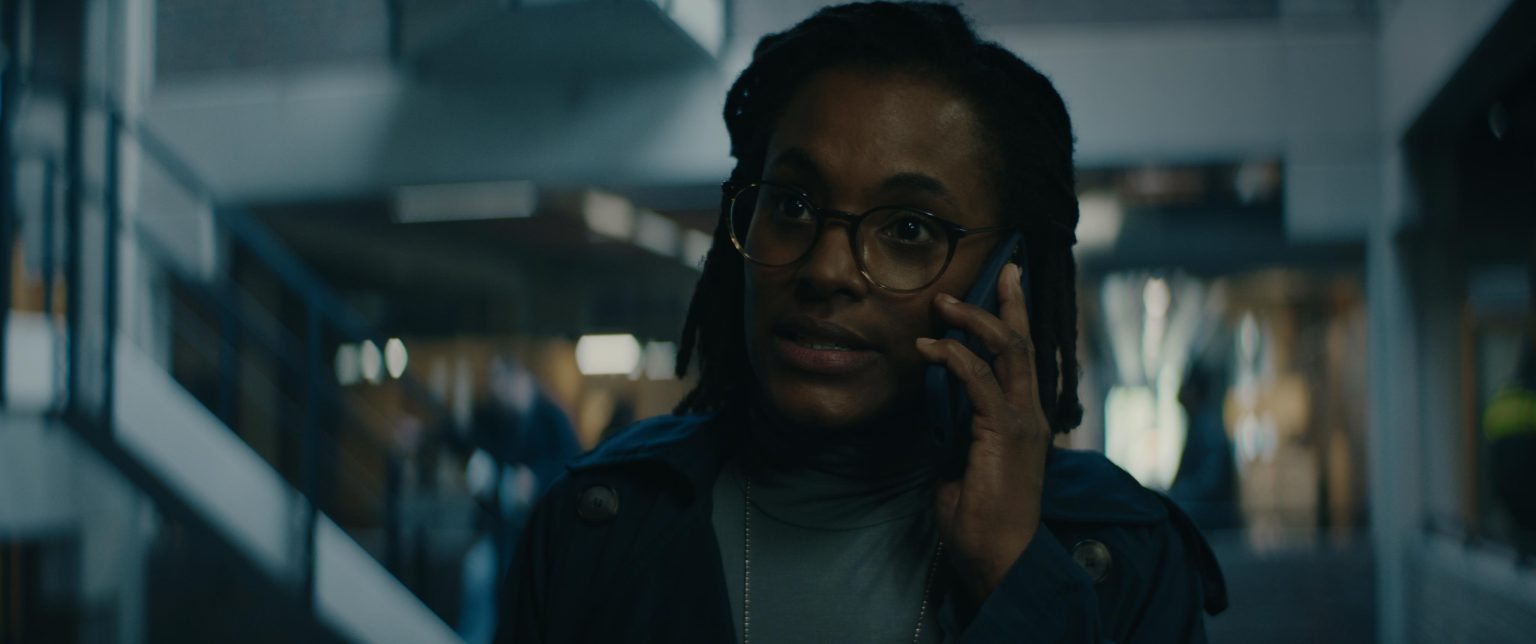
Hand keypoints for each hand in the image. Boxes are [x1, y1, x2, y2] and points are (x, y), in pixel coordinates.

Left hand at [914, 263, 1052, 602]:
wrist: (999, 561)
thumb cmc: (979, 524)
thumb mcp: (960, 467)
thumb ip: (954, 433)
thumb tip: (932, 410)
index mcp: (1024, 422)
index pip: (1023, 360)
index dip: (1014, 321)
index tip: (1005, 286)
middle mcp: (1031, 415)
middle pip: (1024, 343)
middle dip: (1010, 302)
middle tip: (1000, 268)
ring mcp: (1022, 422)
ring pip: (1009, 350)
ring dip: (975, 320)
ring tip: (944, 302)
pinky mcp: (1004, 432)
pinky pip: (979, 379)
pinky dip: (953, 357)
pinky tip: (927, 348)